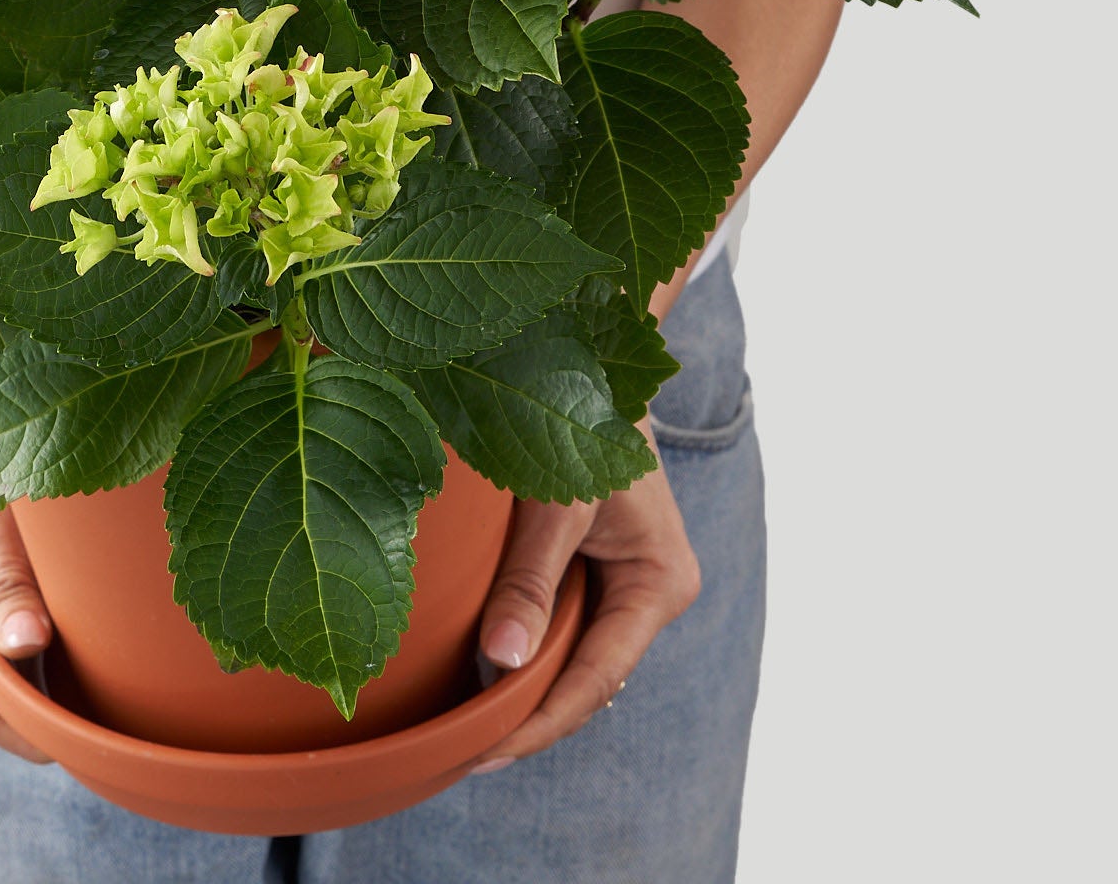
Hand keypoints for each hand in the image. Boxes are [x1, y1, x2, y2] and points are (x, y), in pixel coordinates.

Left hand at [468, 442, 700, 771]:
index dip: (538, 722)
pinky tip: (477, 669)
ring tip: (461, 726)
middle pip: (584, 677)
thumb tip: (500, 663)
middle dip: (527, 716)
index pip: (595, 678)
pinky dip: (520, 646)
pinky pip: (556, 622)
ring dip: (521, 685)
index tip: (482, 754)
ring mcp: (622, 582)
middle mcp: (647, 592)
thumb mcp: (557, 502)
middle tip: (458, 754)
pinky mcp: (593, 566)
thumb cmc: (585, 417)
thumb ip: (531, 579)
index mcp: (659, 583)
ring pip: (568, 655)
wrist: (592, 363)